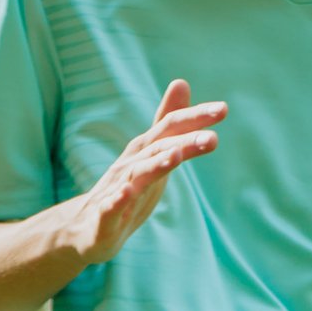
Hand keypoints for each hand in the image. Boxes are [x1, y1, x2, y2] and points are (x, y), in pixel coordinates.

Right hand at [64, 79, 224, 268]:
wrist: (87, 228)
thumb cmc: (126, 189)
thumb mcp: (151, 155)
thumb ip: (168, 123)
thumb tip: (181, 82)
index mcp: (144, 151)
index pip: (170, 127)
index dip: (195, 119)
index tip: (223, 109)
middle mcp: (130, 165)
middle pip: (160, 148)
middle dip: (185, 141)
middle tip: (213, 139)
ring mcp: (116, 190)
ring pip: (138, 174)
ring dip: (157, 164)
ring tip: (176, 155)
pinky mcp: (104, 217)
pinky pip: (110, 207)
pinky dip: (118, 199)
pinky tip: (126, 193)